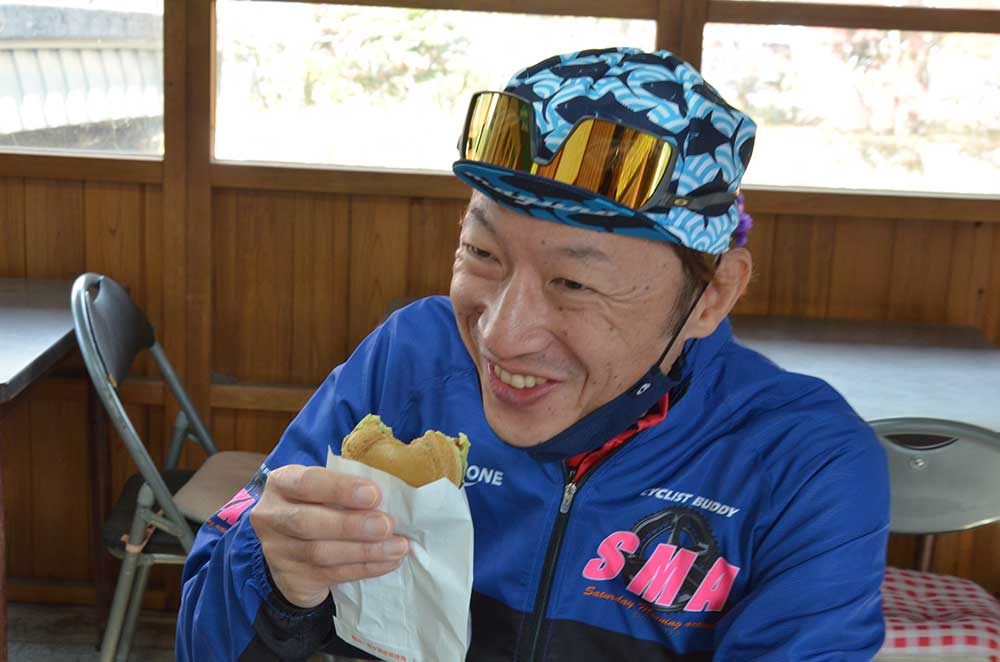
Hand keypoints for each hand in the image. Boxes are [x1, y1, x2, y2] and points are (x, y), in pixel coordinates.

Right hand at [250, 464, 408, 607]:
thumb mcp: (322, 489)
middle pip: (307, 522)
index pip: (307, 482)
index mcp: (282, 483)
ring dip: (365, 551)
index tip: (374, 494)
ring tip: (398, 547)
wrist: (290, 548)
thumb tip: (394, 495)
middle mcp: (272, 516)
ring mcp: (277, 551)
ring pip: (320, 553)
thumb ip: (346, 489)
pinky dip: (365, 568)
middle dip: (351, 525)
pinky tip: (389, 562)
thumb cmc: (318, 505)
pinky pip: (332, 574)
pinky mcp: (292, 578)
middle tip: (387, 525)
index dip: (340, 489)